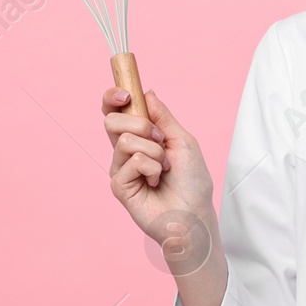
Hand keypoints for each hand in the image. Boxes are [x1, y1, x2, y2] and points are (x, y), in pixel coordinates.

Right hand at [103, 87, 216, 257]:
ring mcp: (120, 168)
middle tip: (160, 141)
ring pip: (125, 140)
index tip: (125, 94)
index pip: (115, 111)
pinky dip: (152, 169)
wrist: (193, 213)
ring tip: (164, 169)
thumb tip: (146, 92)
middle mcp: (126, 150)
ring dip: (155, 152)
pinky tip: (155, 183)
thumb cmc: (192, 181)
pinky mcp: (118, 185)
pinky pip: (132, 161)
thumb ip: (163, 116)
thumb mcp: (182, 140)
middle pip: (112, 120)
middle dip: (142, 125)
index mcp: (140, 136)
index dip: (113, 97)